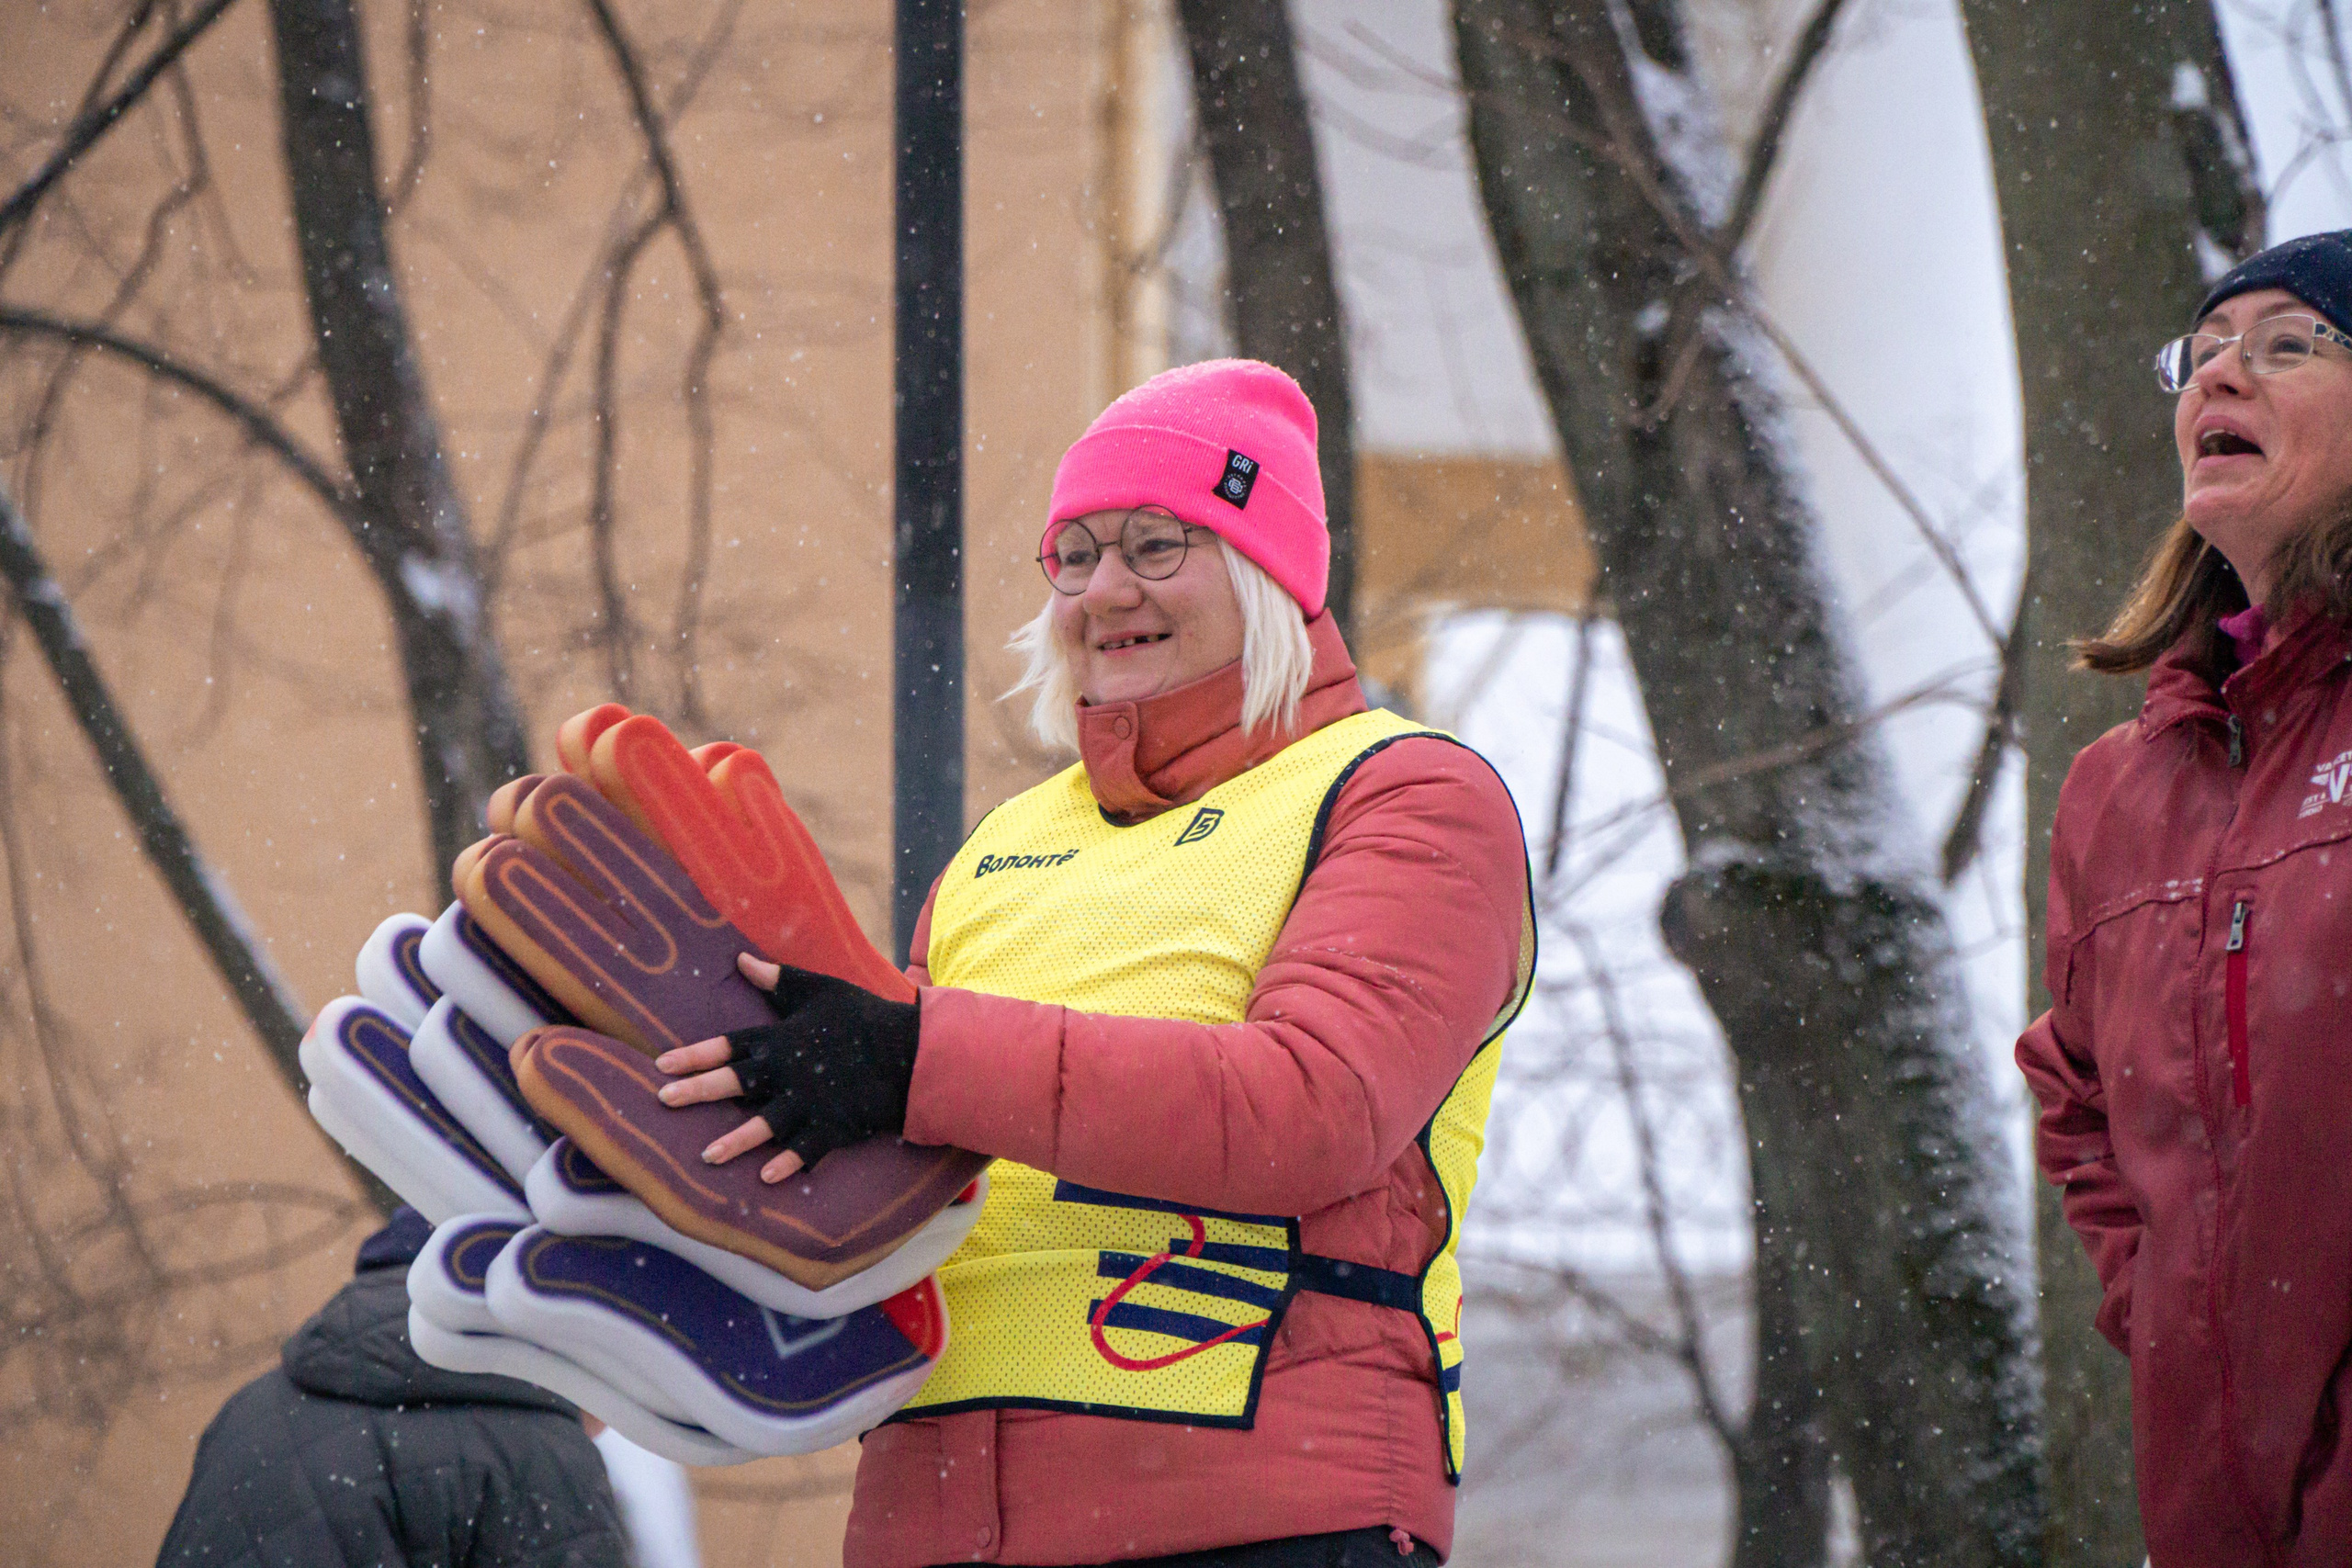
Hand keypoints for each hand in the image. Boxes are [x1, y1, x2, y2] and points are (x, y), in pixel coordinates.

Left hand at [656, 952, 920, 1182]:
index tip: (661, 1064)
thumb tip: (741, 959)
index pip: (730, 1046)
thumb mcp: (820, 989)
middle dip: (698, 1091)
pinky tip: (764, 1178)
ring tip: (706, 1155)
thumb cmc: (864, 1014)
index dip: (694, 1054)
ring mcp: (811, 1102)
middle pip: (736, 1083)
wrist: (911, 1050)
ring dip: (735, 1140)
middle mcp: (789, 1072)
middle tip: (664, 1100)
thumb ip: (779, 979)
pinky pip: (807, 1149)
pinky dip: (788, 1164)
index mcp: (782, 1038)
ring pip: (765, 1124)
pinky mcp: (835, 1125)